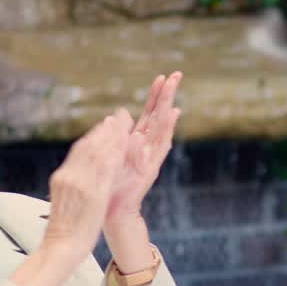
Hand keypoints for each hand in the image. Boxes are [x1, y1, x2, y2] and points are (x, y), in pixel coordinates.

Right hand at [42, 112, 128, 261]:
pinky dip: (115, 153)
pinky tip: (125, 144)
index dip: (95, 135)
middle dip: (106, 129)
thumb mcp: (66, 200)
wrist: (61, 247)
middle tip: (119, 116)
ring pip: (98, 153)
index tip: (106, 124)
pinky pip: (106, 168)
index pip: (80, 151)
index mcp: (63, 178)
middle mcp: (70, 176)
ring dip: (113, 135)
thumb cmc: (66, 228)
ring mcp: (80, 184)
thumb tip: (80, 172)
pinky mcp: (92, 194)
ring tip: (125, 123)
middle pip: (89, 146)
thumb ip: (73, 184)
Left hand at [106, 72, 181, 222]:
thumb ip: (117, 135)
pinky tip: (172, 115)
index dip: (155, 96)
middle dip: (166, 95)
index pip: (149, 113)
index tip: (161, 77)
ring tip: (174, 89)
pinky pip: (160, 145)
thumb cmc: (111, 185)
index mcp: (136, 141)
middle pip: (159, 115)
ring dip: (167, 106)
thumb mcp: (111, 154)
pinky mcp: (152, 168)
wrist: (114, 210)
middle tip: (176, 74)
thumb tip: (120, 114)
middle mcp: (147, 146)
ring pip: (162, 126)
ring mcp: (152, 156)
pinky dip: (166, 130)